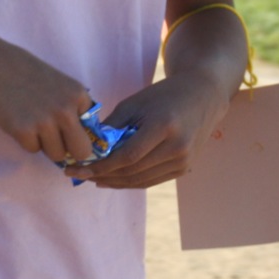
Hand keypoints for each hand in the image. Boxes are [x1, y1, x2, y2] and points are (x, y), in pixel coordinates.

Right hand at [0, 34, 96, 163]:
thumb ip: (71, 105)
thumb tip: (77, 139)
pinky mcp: (23, 131)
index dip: (74, 130)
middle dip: (67, 148)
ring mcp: (45, 121)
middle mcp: (66, 109)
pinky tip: (15, 119)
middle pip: (81, 151)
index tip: (59, 123)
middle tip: (50, 136)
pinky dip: (23, 140)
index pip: (91, 132)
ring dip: (43, 144)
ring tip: (28, 121)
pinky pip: (32, 150)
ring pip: (57, 154)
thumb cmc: (21, 70)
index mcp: (78, 95)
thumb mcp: (57, 82)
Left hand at [65, 74, 232, 188]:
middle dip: (102, 175)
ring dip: (113, 182)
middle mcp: (177, 147)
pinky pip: (151, 180)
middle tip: (77, 175)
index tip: (77, 168)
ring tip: (91, 178)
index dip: (100, 166)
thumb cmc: (162, 96)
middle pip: (133, 171)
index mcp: (163, 126)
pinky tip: (111, 179)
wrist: (202, 97)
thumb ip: (112, 127)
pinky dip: (129, 182)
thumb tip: (88, 147)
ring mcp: (183, 161)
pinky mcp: (184, 168)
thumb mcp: (133, 104)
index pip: (127, 156)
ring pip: (141, 180)